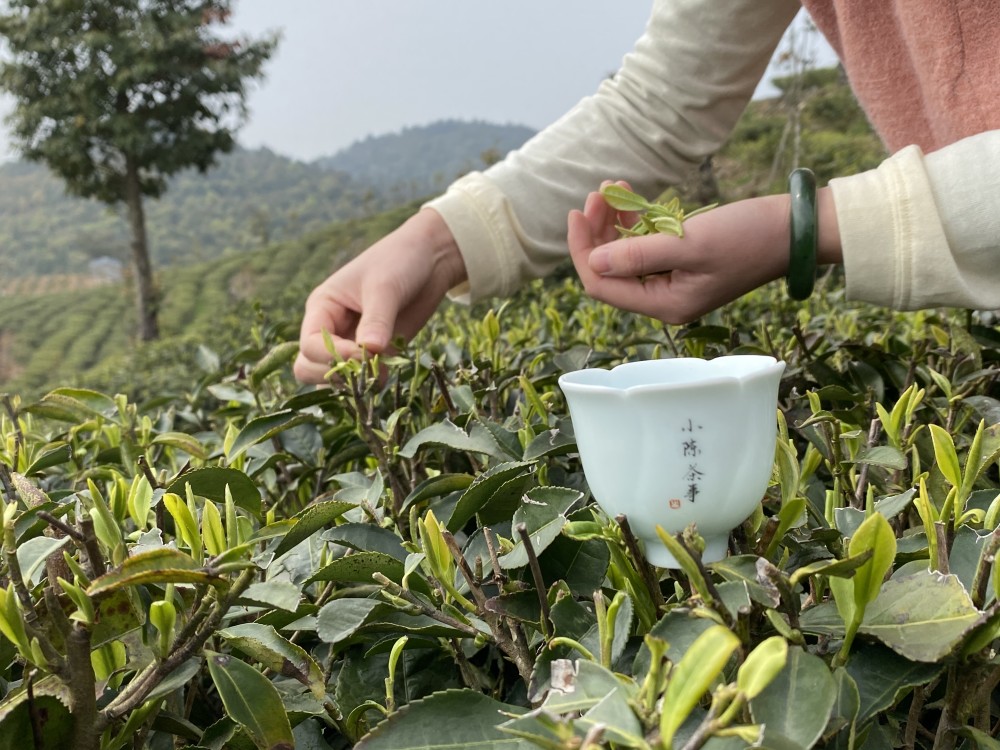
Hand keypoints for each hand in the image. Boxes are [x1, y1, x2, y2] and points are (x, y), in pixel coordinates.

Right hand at [294, 208, 465, 383]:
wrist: (430, 259)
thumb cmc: (399, 261)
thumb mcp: (385, 287)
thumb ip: (377, 320)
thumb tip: (369, 350)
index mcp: (323, 307)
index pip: (309, 345)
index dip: (333, 356)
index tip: (364, 352)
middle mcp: (331, 328)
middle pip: (309, 367)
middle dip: (336, 373)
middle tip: (369, 367)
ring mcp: (351, 342)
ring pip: (334, 377)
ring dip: (354, 383)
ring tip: (382, 371)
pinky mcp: (375, 352)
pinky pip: (363, 378)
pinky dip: (373, 381)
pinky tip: (391, 371)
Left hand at [568, 185, 840, 323]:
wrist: (796, 230)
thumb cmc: (748, 236)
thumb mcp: (690, 243)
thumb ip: (639, 255)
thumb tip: (593, 262)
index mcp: (666, 304)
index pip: (603, 285)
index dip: (582, 250)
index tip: (576, 212)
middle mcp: (666, 299)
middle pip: (610, 270)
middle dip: (597, 233)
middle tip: (597, 193)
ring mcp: (674, 281)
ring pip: (626, 255)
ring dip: (614, 223)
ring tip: (612, 188)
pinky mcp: (684, 262)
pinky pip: (647, 246)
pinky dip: (635, 222)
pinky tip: (630, 196)